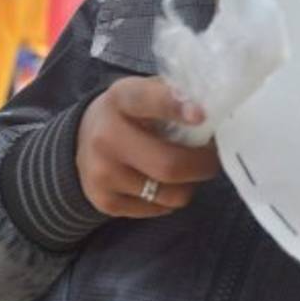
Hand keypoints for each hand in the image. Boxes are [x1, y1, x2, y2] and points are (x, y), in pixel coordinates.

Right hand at [76, 76, 220, 217]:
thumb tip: (216, 110)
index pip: (147, 100)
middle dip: (203, 164)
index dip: (175, 107)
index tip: (201, 115)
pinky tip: (165, 181)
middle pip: (169, 164)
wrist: (83, 138)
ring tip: (189, 168)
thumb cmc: (131, 113)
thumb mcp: (146, 92)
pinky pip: (159, 208)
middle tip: (213, 157)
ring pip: (170, 193)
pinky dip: (171, 198)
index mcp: (122, 100)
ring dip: (190, 184)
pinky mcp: (105, 201)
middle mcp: (106, 137)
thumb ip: (176, 96)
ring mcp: (103, 173)